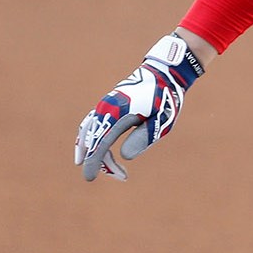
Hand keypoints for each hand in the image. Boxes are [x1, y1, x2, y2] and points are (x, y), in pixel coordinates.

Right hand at [75, 33, 203, 180]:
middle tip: (121, 176)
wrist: (162, 74)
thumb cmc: (164, 98)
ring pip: (89, 132)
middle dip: (99, 161)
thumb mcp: (159, 121)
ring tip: (101, 168)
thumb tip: (124, 156)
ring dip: (93, 151)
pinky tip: (88, 149)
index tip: (89, 178)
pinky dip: (88, 138)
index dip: (94, 162)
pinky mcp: (107, 105)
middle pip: (93, 140)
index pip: (100, 143)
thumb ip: (142, 138)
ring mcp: (104, 105)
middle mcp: (106, 108)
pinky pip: (90, 124)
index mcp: (118, 113)